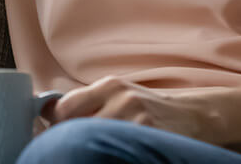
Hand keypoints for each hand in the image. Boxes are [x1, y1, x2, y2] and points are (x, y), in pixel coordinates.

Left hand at [52, 77, 219, 144]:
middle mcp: (123, 99)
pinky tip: (114, 153)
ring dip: (91, 148)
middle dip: (69, 138)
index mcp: (110, 85)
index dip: (54, 123)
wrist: (192, 115)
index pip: (64, 107)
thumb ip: (87, 102)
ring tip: (94, 149)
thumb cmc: (146, 107)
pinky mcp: (151, 138)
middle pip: (77, 126)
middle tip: (67, 146)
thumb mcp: (117, 95)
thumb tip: (48, 112)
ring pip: (95, 141)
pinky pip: (118, 152)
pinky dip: (111, 154)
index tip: (49, 132)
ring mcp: (139, 121)